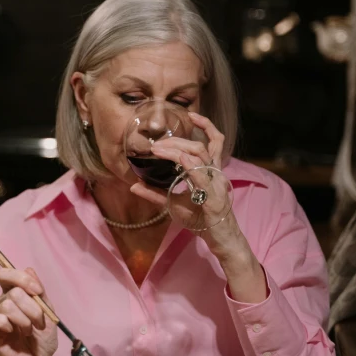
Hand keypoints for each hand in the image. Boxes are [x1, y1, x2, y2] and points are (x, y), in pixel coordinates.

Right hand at [0, 267, 57, 355]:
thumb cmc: (42, 338)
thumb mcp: (48, 312)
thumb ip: (39, 291)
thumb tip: (29, 268)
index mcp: (15, 294)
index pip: (6, 273)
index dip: (22, 279)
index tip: (38, 292)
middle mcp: (2, 302)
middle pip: (13, 292)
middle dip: (33, 308)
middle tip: (39, 323)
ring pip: (7, 305)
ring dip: (24, 320)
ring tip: (28, 331)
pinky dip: (7, 325)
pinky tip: (12, 334)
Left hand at [130, 111, 244, 258]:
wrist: (222, 241)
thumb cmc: (203, 221)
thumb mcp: (175, 206)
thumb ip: (155, 195)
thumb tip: (133, 186)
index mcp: (211, 172)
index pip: (214, 142)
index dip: (205, 126)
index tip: (190, 115)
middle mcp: (216, 174)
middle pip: (201, 147)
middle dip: (178, 141)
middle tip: (157, 143)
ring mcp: (217, 185)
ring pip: (201, 157)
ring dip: (178, 150)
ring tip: (158, 150)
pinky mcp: (214, 199)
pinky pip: (202, 178)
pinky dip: (190, 166)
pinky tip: (179, 160)